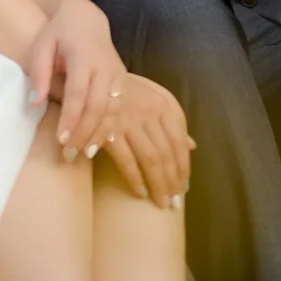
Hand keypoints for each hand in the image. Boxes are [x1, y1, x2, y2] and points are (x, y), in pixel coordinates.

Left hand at [23, 0, 130, 157]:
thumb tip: (35, 103)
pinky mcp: (123, 81)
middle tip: (69, 154)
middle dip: (84, 132)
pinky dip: (110, 128)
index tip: (60, 139)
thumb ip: (39, 73)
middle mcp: (105, 67)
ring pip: (112, 110)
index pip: (79, 92)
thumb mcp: (42, 45)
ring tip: (84, 154)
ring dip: (99, 134)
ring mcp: (118, 74)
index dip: (71, 118)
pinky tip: (99, 143)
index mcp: (84, 56)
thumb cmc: (59, 33)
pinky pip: (119, 109)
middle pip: (98, 106)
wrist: (86, 20)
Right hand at [99, 73, 193, 207]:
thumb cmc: (124, 88)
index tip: (184, 187)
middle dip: (172, 181)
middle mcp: (149, 112)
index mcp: (163, 104)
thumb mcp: (153, 96)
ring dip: (158, 184)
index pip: (179, 140)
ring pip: (151, 159)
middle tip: (174, 203)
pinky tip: (140, 192)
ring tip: (161, 203)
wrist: (89, 77)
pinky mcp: (108, 130)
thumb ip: (173, 120)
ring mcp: (129, 121)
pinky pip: (126, 160)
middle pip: (166, 153)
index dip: (183, 166)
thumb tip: (192, 146)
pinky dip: (135, 178)